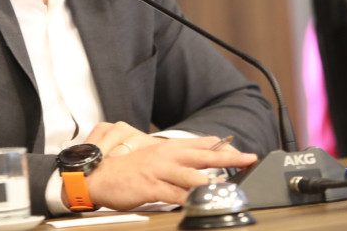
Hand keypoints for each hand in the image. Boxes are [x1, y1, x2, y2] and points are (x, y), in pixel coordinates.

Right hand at [77, 125, 257, 210]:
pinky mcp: (151, 187)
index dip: (224, 147)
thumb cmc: (125, 169)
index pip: (202, 144)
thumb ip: (175, 159)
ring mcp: (159, 170)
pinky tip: (202, 202)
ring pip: (192, 176)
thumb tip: (198, 161)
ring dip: (213, 181)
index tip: (244, 151)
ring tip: (231, 186)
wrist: (97, 176)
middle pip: (203, 155)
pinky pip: (176, 194)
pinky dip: (191, 199)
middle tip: (249, 159)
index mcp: (168, 147)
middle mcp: (166, 155)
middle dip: (229, 158)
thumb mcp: (153, 158)